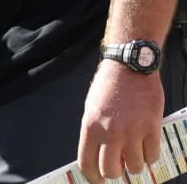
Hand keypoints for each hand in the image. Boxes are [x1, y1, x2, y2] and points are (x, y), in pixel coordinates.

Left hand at [77, 60, 164, 182]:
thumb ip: (96, 133)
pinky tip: (147, 144)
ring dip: (135, 164)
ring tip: (134, 151)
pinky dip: (150, 155)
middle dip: (115, 173)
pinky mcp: (151, 129)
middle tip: (120, 165)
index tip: (98, 180)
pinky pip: (152, 156)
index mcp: (90, 127)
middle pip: (110, 171)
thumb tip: (101, 156)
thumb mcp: (92, 109)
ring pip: (135, 167)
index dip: (93, 177)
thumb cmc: (109, 87)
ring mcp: (132, 132)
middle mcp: (109, 132)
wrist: (129, 67)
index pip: (87, 163)